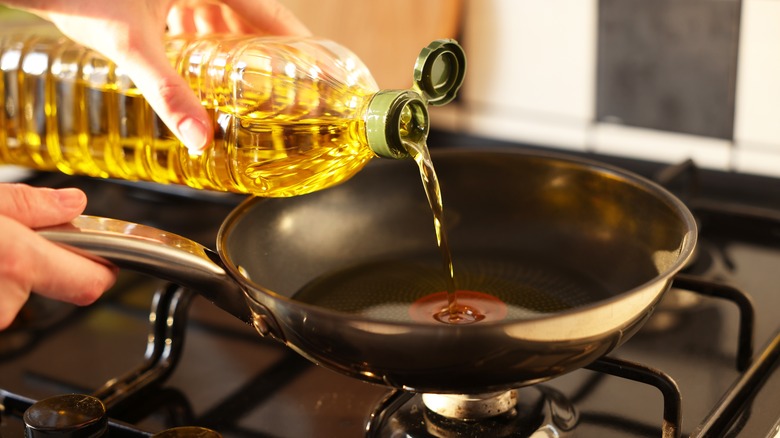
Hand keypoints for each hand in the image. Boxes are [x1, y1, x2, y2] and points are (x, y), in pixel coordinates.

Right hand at [0, 184, 116, 329]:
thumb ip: (29, 204)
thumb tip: (71, 204)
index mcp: (16, 263)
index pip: (90, 283)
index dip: (103, 270)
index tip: (106, 258)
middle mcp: (3, 303)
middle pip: (49, 287)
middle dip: (39, 263)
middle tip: (17, 239)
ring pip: (15, 295)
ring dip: (8, 275)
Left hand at [2, 0, 309, 151]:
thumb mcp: (131, 44)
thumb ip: (168, 92)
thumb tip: (199, 138)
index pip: (273, 12)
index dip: (301, 44)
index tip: (321, 69)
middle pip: (252, 17)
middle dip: (267, 55)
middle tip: (285, 90)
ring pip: (225, 16)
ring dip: (235, 51)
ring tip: (248, 87)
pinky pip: (200, 14)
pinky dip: (206, 41)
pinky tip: (204, 67)